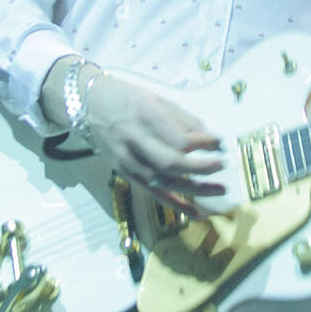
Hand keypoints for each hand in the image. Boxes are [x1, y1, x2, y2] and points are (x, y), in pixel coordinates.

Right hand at [85, 75, 224, 217]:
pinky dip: (175, 205)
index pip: (178, 139)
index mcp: (145, 117)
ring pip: (164, 182)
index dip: (203, 143)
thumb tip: (211, 138)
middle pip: (171, 163)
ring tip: (220, 190)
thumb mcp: (157, 99)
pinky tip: (196, 213)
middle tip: (222, 165)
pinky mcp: (126, 174)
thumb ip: (184, 118)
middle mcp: (135, 141)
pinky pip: (153, 193)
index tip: (220, 143)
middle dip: (201, 168)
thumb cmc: (127, 98)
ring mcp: (129, 161)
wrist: (88, 105)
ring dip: (194, 190)